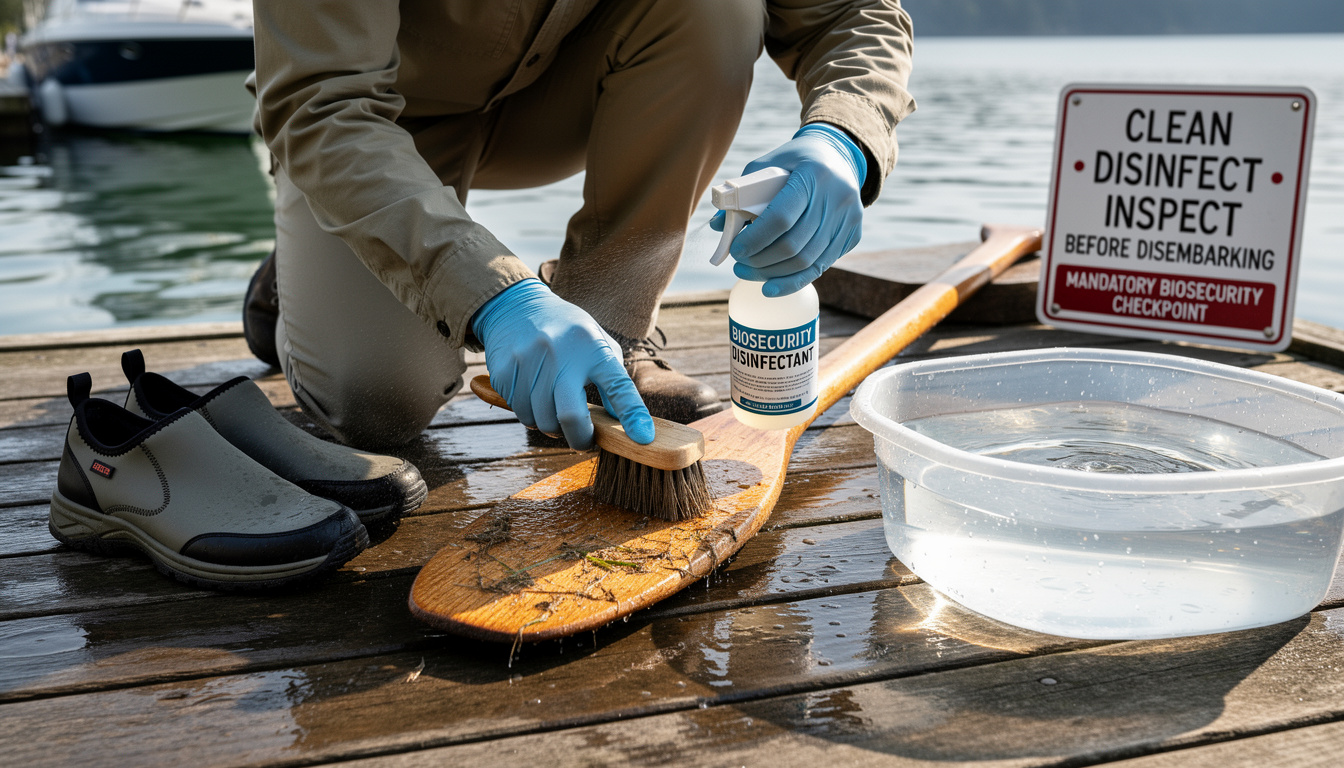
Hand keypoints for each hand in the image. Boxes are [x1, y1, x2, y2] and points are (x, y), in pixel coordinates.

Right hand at [471, 279, 653, 449]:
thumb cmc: (567, 333)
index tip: (642, 438)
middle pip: (571, 417)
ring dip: (552, 425)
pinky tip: (535, 395)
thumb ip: (613, 381)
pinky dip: (531, 414)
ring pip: (542, 421)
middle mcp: (561, 355)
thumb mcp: (597, 344)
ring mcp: (530, 363)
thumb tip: (623, 424)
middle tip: (584, 439)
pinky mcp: (506, 373)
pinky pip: (521, 413)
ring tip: (555, 407)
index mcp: (593, 348)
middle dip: (581, 438)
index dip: (632, 416)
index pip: (618, 387)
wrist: (517, 307)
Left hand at [710, 123, 866, 296]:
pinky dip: (793, 281)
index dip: (756, 240)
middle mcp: (837, 197)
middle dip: (760, 261)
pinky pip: (820, 266)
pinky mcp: (852, 234)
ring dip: (773, 274)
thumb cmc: (793, 162)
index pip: (782, 217)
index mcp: (813, 174)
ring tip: (748, 273)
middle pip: (794, 244)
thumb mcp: (765, 167)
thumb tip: (719, 227)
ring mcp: (849, 218)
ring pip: (807, 261)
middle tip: (738, 265)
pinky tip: (771, 286)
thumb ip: (742, 194)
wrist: (838, 156)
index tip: (735, 250)